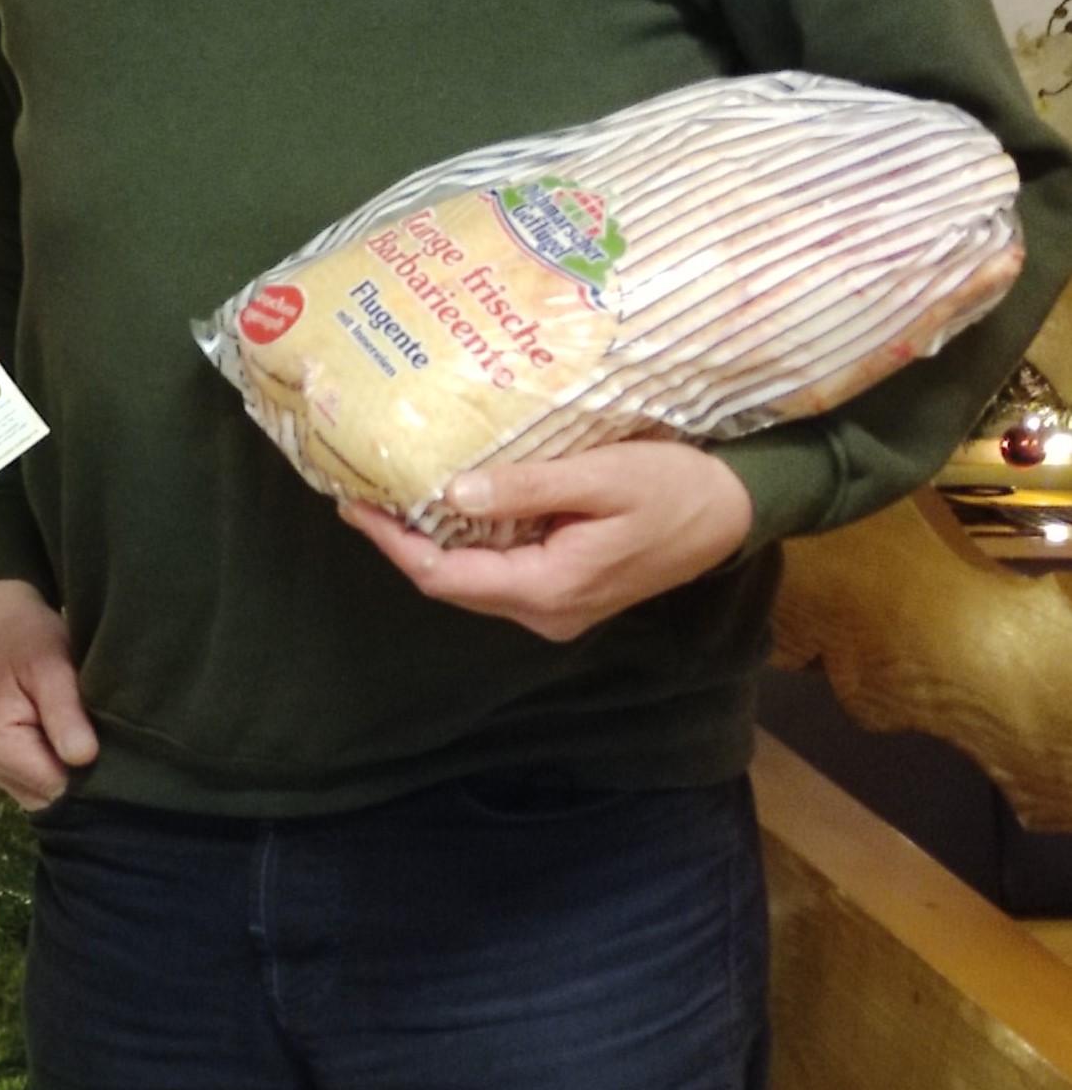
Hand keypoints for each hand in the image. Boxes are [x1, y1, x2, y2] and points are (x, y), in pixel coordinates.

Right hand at [0, 578, 97, 804]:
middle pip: (54, 798)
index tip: (119, 752)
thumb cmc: (26, 636)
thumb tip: (84, 758)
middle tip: (115, 743)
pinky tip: (81, 738)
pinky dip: (65, 766)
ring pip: (51, 793)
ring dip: (76, 773)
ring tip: (99, 737)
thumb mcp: (49, 666)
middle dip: (86, 780)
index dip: (93, 778)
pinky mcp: (7, 761)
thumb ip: (64, 713)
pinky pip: (43, 780)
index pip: (59, 791)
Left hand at [338, 441, 753, 641]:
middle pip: (452, 582)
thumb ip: (529, 488)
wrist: (734, 514)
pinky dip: (469, 540)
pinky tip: (450, 504)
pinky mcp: (564, 590)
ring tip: (394, 493)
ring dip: (433, 541)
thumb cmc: (676, 489)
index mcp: (548, 589)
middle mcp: (543, 612)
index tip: (354, 505)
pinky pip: (500, 569)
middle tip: (363, 491)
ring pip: (473, 578)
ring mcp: (555, 607)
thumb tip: (453, 495)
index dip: (394, 543)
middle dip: (404, 541)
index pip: (445, 576)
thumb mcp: (603, 477)